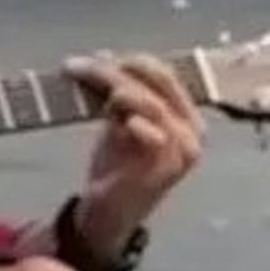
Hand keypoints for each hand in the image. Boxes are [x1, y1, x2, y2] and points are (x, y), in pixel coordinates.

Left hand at [64, 53, 204, 260]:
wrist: (108, 213)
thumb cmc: (116, 167)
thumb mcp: (119, 123)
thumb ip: (119, 96)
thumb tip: (103, 57)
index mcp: (185, 115)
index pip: (164, 74)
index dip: (130, 61)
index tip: (93, 58)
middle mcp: (192, 129)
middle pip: (158, 82)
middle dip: (114, 70)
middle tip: (77, 66)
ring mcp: (184, 150)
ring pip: (152, 104)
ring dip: (115, 90)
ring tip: (85, 88)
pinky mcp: (168, 168)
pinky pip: (155, 135)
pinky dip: (136, 124)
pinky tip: (122, 123)